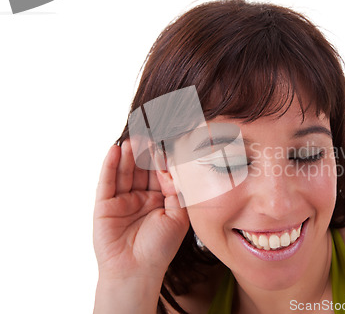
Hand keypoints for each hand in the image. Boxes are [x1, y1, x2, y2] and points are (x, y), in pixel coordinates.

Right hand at [93, 140, 188, 280]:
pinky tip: (115, 150)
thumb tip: (169, 167)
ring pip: (125, 171)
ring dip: (128, 154)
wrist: (137, 272)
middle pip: (142, 168)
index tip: (168, 140)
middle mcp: (141, 196)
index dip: (163, 158)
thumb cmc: (160, 248)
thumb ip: (176, 190)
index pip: (161, 173)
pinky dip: (110, 165)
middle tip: (149, 133)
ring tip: (134, 138)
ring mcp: (122, 199)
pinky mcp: (105, 204)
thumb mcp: (178, 216)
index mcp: (160, 199)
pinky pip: (107, 181)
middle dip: (145, 152)